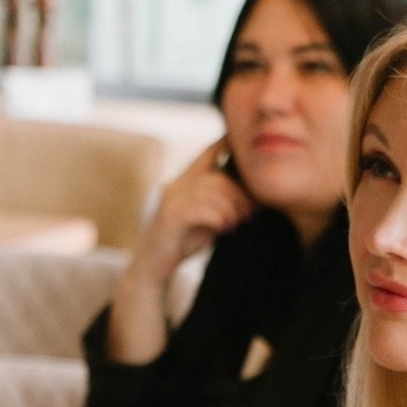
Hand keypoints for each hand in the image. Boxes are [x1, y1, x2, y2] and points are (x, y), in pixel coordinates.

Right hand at [126, 139, 252, 284]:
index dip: (223, 144)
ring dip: (231, 209)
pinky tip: (225, 228)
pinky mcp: (170, 216)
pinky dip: (218, 218)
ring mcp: (171, 199)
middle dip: (239, 195)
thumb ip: (221, 204)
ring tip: (238, 223)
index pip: (206, 155)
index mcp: (185, 183)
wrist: (154, 267)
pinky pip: (201, 210)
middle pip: (217, 178)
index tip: (238, 139)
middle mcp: (176, 186)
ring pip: (212, 193)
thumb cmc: (183, 241)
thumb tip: (251, 198)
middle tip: (249, 214)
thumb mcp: (207, 219)